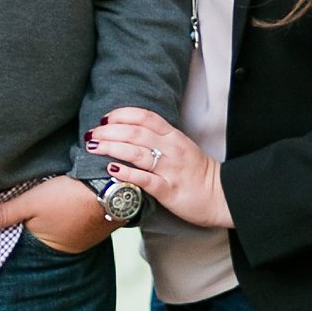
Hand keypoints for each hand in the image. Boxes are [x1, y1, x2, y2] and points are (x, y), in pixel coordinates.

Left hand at [0, 175, 110, 253]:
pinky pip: (79, 221)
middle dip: (35, 226)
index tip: (6, 219)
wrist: (115, 187)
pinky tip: (69, 200)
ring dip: (56, 219)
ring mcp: (87, 236)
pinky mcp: (99, 222)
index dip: (15, 228)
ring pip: (63, 228)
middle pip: (44, 235)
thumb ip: (4, 214)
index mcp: (49, 246)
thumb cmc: (70, 195)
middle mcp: (69, 247)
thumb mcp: (31, 202)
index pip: (24, 239)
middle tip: (28, 210)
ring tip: (49, 204)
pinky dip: (72, 213)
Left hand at [87, 108, 230, 228]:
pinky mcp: (169, 190)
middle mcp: (171, 149)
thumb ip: (159, 138)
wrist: (220, 196)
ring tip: (93, 148)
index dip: (121, 114)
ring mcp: (170, 169)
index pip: (144, 117)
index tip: (105, 118)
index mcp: (173, 136)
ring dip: (111, 148)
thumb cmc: (197, 172)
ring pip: (136, 153)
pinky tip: (111, 170)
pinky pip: (145, 179)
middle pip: (135, 133)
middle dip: (108, 132)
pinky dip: (126, 173)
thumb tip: (130, 132)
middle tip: (91, 134)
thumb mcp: (180, 147)